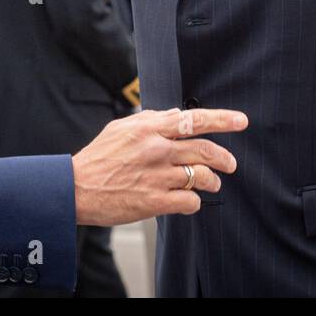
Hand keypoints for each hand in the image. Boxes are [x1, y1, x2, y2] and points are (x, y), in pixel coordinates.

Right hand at [72, 107, 247, 225]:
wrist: (75, 189)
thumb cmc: (98, 158)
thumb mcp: (121, 128)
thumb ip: (149, 118)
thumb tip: (175, 113)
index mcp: (149, 129)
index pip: (193, 119)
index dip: (222, 119)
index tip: (241, 121)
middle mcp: (156, 150)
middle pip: (205, 150)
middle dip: (225, 158)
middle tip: (231, 163)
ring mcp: (157, 177)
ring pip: (202, 176)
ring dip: (212, 181)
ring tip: (211, 183)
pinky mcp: (154, 202)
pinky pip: (190, 201)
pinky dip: (194, 202)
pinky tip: (188, 201)